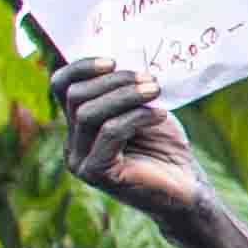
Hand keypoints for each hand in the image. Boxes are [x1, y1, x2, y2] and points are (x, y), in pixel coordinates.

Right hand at [45, 54, 205, 220]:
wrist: (186, 187)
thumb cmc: (165, 147)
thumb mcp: (142, 108)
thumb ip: (123, 89)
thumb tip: (115, 60)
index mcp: (77, 125)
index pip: (61, 87)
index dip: (81, 68)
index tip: (113, 61)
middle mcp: (73, 144)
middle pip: (76, 97)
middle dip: (114, 82)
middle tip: (151, 80)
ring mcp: (81, 161)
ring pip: (90, 114)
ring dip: (127, 96)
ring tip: (156, 91)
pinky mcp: (96, 173)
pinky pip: (110, 132)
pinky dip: (136, 117)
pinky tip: (160, 115)